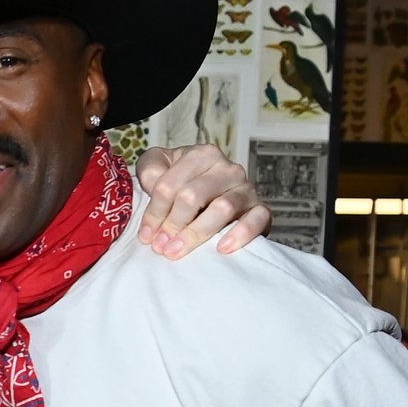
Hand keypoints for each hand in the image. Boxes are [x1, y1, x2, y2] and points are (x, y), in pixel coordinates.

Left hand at [133, 144, 270, 257]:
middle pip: (192, 196)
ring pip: (222, 208)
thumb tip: (153, 185)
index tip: (146, 236)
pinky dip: (241, 234)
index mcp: (201, 155)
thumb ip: (150, 170)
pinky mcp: (261, 209)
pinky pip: (257, 219)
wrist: (212, 199)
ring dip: (195, 233)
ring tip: (177, 251)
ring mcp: (246, 188)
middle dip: (172, 224)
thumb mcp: (158, 168)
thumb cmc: (181, 184)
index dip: (154, 213)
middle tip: (160, 247)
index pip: (169, 185)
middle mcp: (227, 168)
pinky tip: (222, 248)